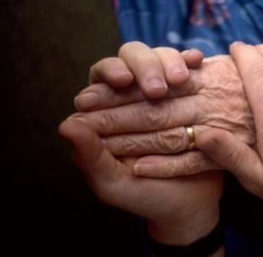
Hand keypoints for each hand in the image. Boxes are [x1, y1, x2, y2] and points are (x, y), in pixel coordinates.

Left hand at [61, 43, 222, 245]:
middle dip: (145, 66)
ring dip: (169, 62)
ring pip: (164, 59)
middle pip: (134, 58)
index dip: (110, 71)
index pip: (102, 76)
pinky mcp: (192, 94)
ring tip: (180, 78)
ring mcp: (166, 92)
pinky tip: (197, 61)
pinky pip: (192, 71)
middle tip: (157, 88)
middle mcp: (135, 95)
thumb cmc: (144, 194)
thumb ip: (90, 156)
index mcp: (108, 112)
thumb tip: (66, 124)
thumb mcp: (113, 182)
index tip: (120, 80)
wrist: (187, 204)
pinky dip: (191, 63)